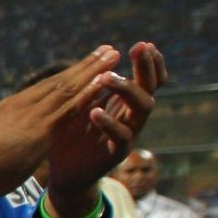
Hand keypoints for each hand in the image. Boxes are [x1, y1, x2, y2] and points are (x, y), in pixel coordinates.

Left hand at [46, 41, 167, 212]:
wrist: (66, 173)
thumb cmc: (74, 134)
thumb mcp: (81, 103)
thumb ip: (92, 84)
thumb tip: (102, 52)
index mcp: (125, 103)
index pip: (149, 79)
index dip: (151, 62)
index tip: (146, 44)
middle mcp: (132, 116)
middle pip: (150, 88)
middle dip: (146, 67)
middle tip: (139, 47)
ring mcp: (128, 134)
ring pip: (142, 109)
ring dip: (126, 89)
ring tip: (106, 77)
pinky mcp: (116, 154)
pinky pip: (121, 136)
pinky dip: (109, 123)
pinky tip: (95, 111)